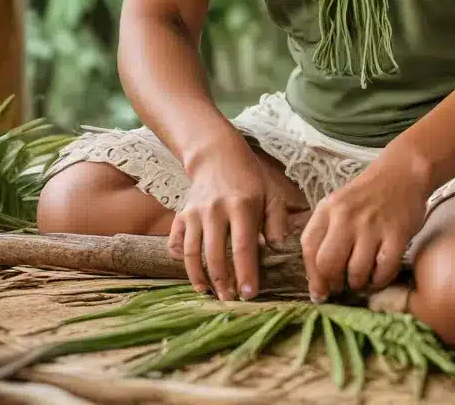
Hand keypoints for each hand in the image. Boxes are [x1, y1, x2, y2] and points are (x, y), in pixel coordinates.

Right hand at [167, 129, 289, 300]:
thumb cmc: (250, 179)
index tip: (250, 295)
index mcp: (241, 205)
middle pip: (215, 255)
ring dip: (200, 278)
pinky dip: (181, 262)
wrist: (218, 156)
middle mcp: (215, 210)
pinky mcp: (181, 215)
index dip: (246, 274)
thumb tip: (279, 252)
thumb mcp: (271, 195)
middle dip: (223, 283)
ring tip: (212, 293)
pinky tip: (193, 274)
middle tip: (231, 299)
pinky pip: (176, 243)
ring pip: (192, 253)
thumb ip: (278, 223)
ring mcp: (195, 213)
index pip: (243, 247)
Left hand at [300, 155, 428, 301]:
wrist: (402, 174)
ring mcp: (372, 224)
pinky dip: (380, 280)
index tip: (321, 292)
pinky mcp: (397, 234)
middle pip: (328, 265)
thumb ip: (324, 239)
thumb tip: (317, 288)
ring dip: (359, 283)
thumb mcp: (337, 207)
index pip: (309, 249)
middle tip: (344, 284)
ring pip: (356, 273)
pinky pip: (383, 271)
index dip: (313, 278)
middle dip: (335, 283)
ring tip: (363, 276)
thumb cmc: (366, 197)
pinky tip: (380, 273)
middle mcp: (346, 215)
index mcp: (328, 209)